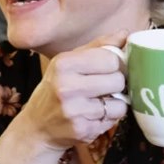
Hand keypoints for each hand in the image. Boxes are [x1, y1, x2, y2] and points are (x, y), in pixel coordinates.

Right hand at [14, 32, 129, 148]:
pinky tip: (93, 116)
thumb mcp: (68, 63)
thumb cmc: (55, 90)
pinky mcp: (83, 130)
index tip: (111, 68)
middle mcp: (67, 87)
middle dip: (116, 83)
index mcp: (64, 64)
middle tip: (104, 87)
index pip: (110, 58)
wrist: (37, 128)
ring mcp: (75, 111)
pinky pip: (114, 120)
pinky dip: (108, 118)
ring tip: (98, 103)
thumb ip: (98, 47)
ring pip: (120, 103)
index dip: (116, 63)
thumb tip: (126, 34)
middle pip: (118, 80)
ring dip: (114, 103)